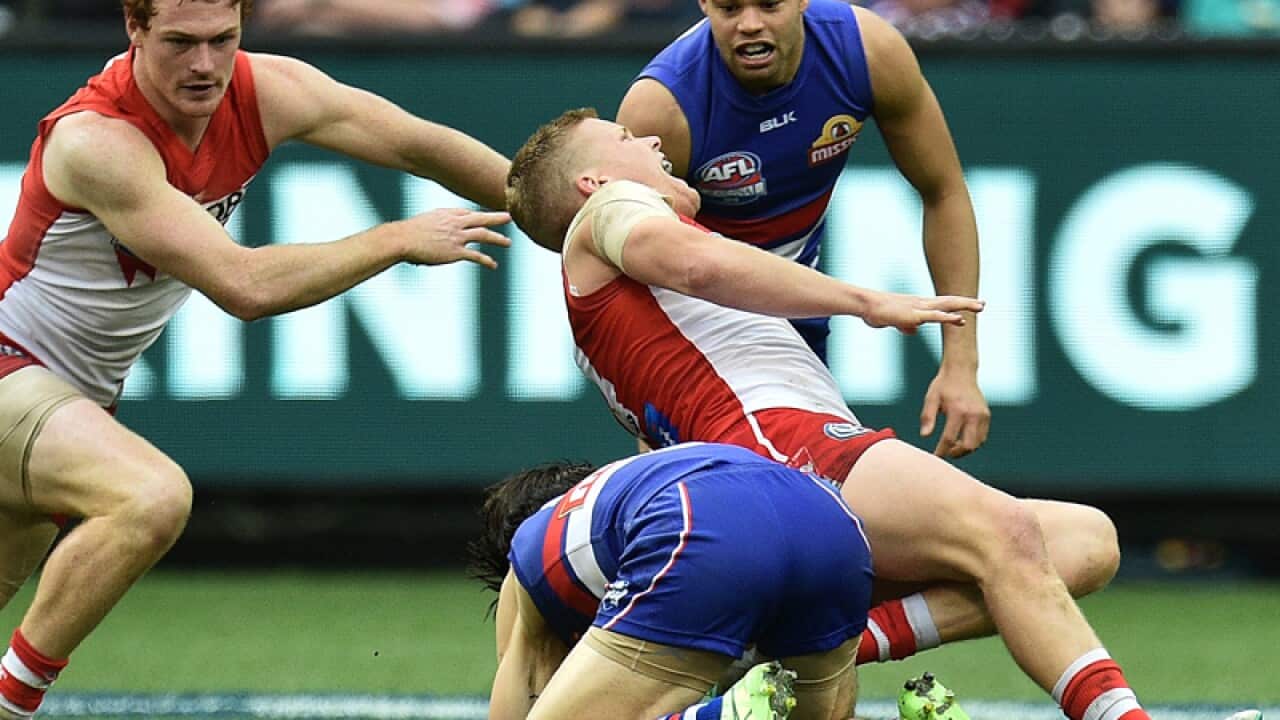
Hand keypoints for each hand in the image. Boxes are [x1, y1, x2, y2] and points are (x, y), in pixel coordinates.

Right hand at [400, 208, 511, 269]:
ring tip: (507, 242)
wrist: (403, 239)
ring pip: (483, 234)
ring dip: (497, 238)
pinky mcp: (456, 251)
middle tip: (510, 217)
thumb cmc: (409, 233)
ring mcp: (457, 236)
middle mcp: (455, 222)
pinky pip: (476, 256)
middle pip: (481, 218)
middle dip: (497, 218)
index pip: (467, 213)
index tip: (484, 219)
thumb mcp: (426, 221)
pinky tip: (494, 265)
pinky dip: (487, 260)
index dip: (476, 217)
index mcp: (447, 213)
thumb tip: (437, 231)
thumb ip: (436, 223)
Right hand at [861, 292, 984, 334]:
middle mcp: (922, 304)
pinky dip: (948, 317)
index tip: (971, 305)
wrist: (867, 306)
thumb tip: (914, 330)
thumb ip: (906, 325)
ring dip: (964, 306)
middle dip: (967, 303)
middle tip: (983, 304)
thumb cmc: (878, 313)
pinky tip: (960, 319)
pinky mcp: (914, 315)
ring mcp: (919, 308)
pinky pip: (935, 316)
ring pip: (947, 305)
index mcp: (919, 305)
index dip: (957, 304)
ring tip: (980, 307)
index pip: (942, 303)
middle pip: (949, 302)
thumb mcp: (895, 321)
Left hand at [920, 368, 989, 457]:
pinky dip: (973, 442)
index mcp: (958, 411)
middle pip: (968, 445)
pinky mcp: (986, 416)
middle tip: (945, 453)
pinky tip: (961, 440)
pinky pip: (982, 436)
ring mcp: (982, 415)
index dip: (942, 451)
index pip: (949, 438)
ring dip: (965, 450)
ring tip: (952, 447)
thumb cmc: (943, 386)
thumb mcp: (931, 398)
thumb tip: (924, 436)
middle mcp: (973, 414)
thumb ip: (927, 417)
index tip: (935, 456)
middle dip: (956, 454)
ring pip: (978, 443)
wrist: (961, 371)